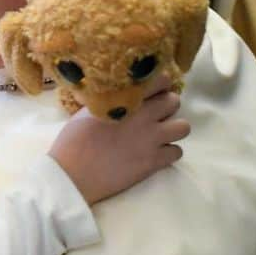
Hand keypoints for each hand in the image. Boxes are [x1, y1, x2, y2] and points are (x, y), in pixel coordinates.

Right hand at [48, 76, 190, 205]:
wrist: (72, 174)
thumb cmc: (73, 141)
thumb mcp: (88, 110)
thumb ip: (110, 100)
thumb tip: (119, 93)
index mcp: (127, 99)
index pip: (160, 80)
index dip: (158, 86)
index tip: (150, 94)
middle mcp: (144, 116)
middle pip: (174, 101)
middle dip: (166, 107)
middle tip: (153, 116)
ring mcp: (151, 140)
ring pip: (183, 127)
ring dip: (172, 129)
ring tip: (158, 136)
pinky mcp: (153, 162)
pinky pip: (177, 152)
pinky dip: (168, 153)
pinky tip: (154, 154)